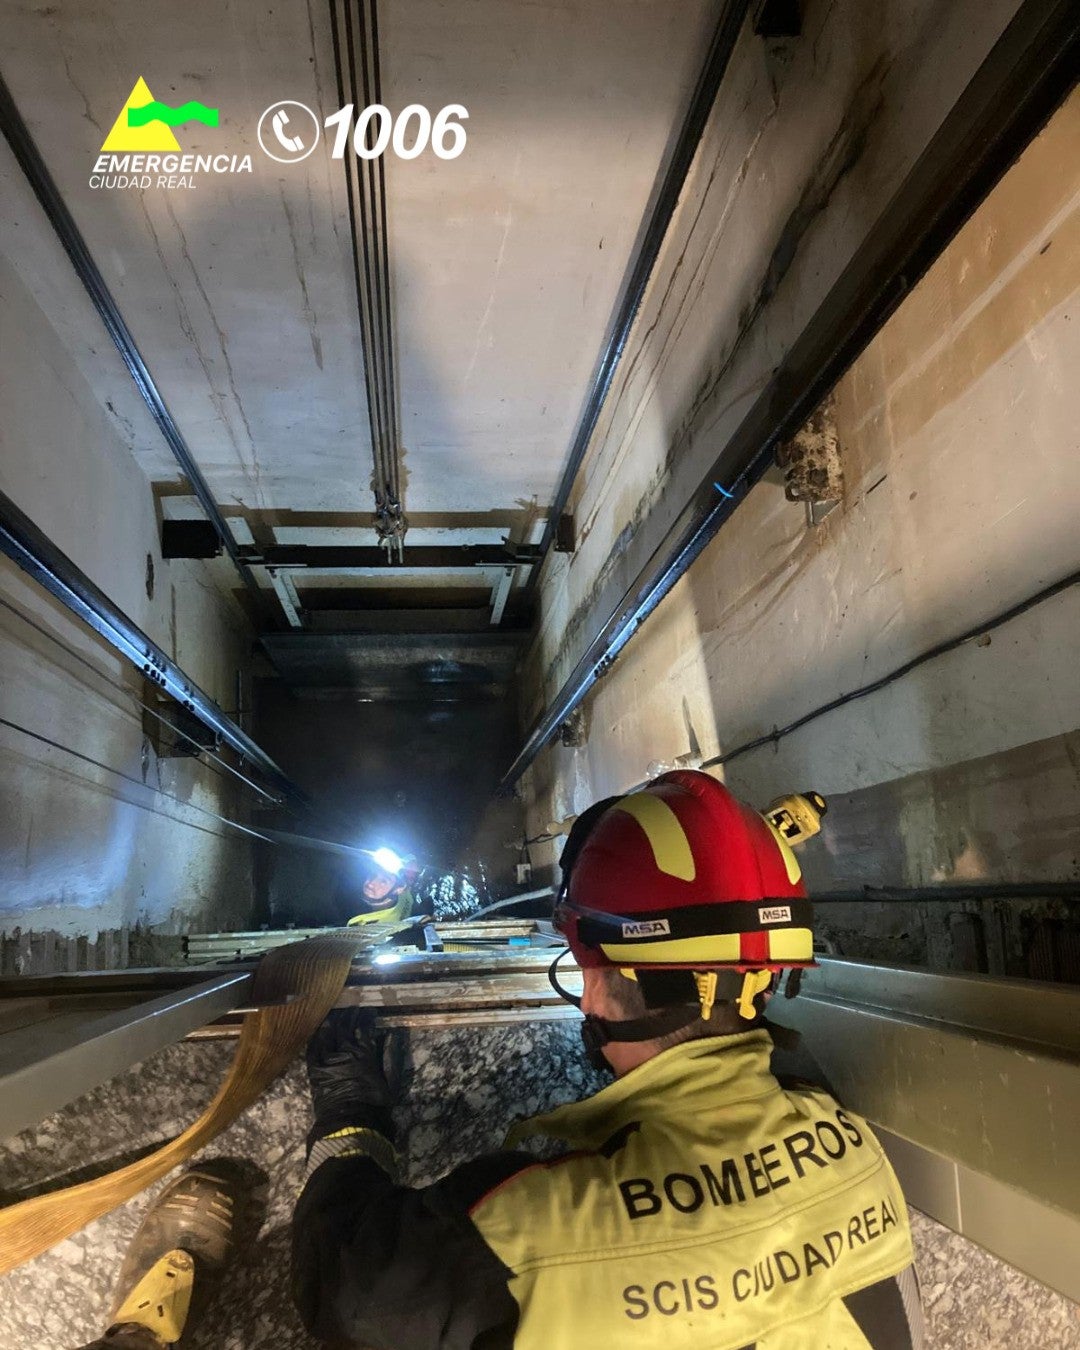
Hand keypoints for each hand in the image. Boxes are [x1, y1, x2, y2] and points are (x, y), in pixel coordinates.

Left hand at [306, 1007, 394, 1138]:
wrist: (350, 1122)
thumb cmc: (374, 1103)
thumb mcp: (391, 1081)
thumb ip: (392, 1055)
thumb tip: (391, 1033)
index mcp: (365, 1053)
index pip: (364, 1026)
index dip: (366, 1015)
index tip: (369, 1009)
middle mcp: (345, 1050)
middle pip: (346, 1026)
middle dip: (350, 1014)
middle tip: (352, 1008)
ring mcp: (328, 1058)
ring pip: (329, 1032)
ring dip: (333, 1020)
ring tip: (336, 1013)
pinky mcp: (314, 1068)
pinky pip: (314, 1046)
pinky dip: (318, 1035)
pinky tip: (320, 1028)